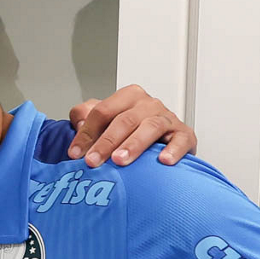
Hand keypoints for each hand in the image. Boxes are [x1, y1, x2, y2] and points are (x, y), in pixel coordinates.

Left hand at [67, 84, 196, 167]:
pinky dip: (173, 150)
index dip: (86, 133)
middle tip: (93, 161)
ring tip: (120, 160)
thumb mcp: (106, 120)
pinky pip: (181, 140)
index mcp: (128, 97)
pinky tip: (163, 161)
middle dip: (106, 142)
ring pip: (150, 127)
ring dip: (134, 145)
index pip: (102, 111)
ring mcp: (168, 118)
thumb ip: (85, 116)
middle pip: (124, 120)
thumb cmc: (132, 131)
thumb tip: (78, 123)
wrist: (164, 142)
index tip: (75, 154)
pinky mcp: (185, 135)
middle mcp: (148, 104)